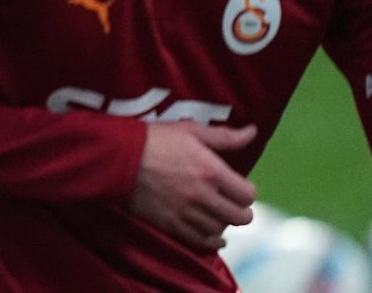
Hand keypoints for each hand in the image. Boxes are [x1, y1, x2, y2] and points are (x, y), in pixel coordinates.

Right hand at [128, 121, 256, 251]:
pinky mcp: (172, 225)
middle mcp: (204, 196)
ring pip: (221, 229)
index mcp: (212, 171)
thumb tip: (252, 132)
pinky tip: (214, 236)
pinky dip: (212, 241)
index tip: (239, 186)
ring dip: (224, 222)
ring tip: (218, 214)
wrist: (119, 158)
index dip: (246, 191)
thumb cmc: (155, 139)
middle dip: (241, 210)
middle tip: (232, 203)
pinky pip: (201, 241)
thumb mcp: (191, 131)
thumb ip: (225, 136)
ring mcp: (188, 213)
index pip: (247, 194)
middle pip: (240, 217)